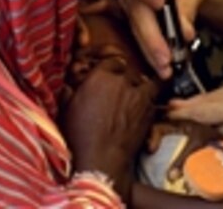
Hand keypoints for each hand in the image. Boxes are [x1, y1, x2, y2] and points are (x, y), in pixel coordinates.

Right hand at [61, 59, 158, 198]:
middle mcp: (119, 81)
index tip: (108, 76)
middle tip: (117, 89)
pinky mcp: (149, 107)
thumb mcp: (66, 112)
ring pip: (141, 78)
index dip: (109, 68)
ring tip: (132, 94)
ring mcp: (136, 93)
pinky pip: (156, 89)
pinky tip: (150, 95)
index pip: (109, 62)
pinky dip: (153, 90)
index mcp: (97, 78)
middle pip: (125, 69)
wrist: (100, 161)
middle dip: (121, 77)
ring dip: (137, 84)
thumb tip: (70, 86)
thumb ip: (70, 93)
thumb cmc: (80, 140)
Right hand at [117, 0, 208, 77]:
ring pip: (136, 27)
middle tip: (165, 58)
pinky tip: (161, 65)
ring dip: (150, 50)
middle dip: (151, 37)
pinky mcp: (131, 16)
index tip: (160, 4)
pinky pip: (139, 35)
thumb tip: (184, 32)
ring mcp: (127, 0)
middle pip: (136, 10)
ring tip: (165, 69)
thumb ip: (188, 3)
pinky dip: (151, 51)